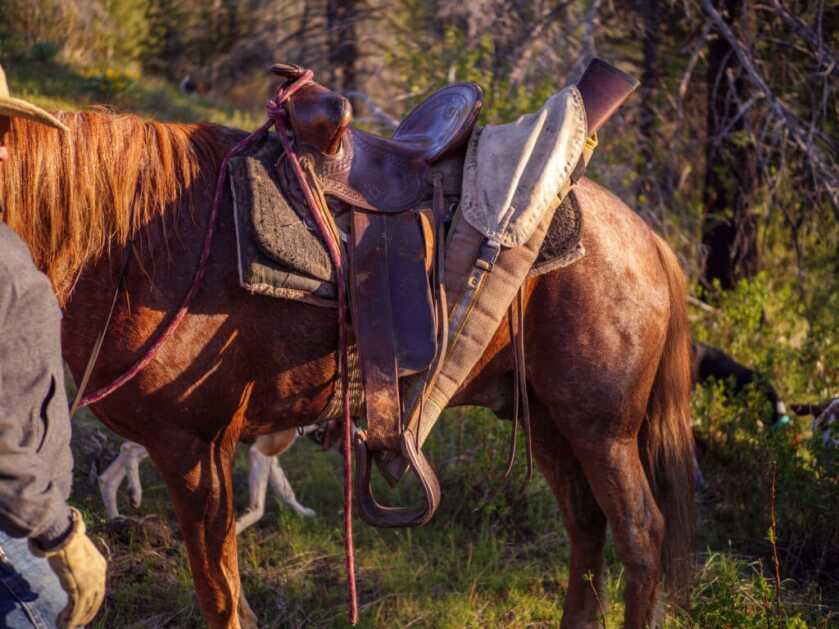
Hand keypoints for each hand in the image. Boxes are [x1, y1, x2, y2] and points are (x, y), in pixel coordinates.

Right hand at [30, 508, 106, 628]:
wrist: (64, 536)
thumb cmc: (68, 540)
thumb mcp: (78, 550)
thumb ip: (79, 559)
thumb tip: (73, 559)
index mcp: (100, 566)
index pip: (100, 588)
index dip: (93, 601)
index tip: (87, 609)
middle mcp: (98, 575)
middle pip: (95, 600)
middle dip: (87, 613)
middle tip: (79, 622)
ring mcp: (90, 582)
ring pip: (84, 607)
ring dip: (75, 619)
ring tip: (66, 626)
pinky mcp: (79, 588)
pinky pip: (74, 609)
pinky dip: (69, 619)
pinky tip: (62, 624)